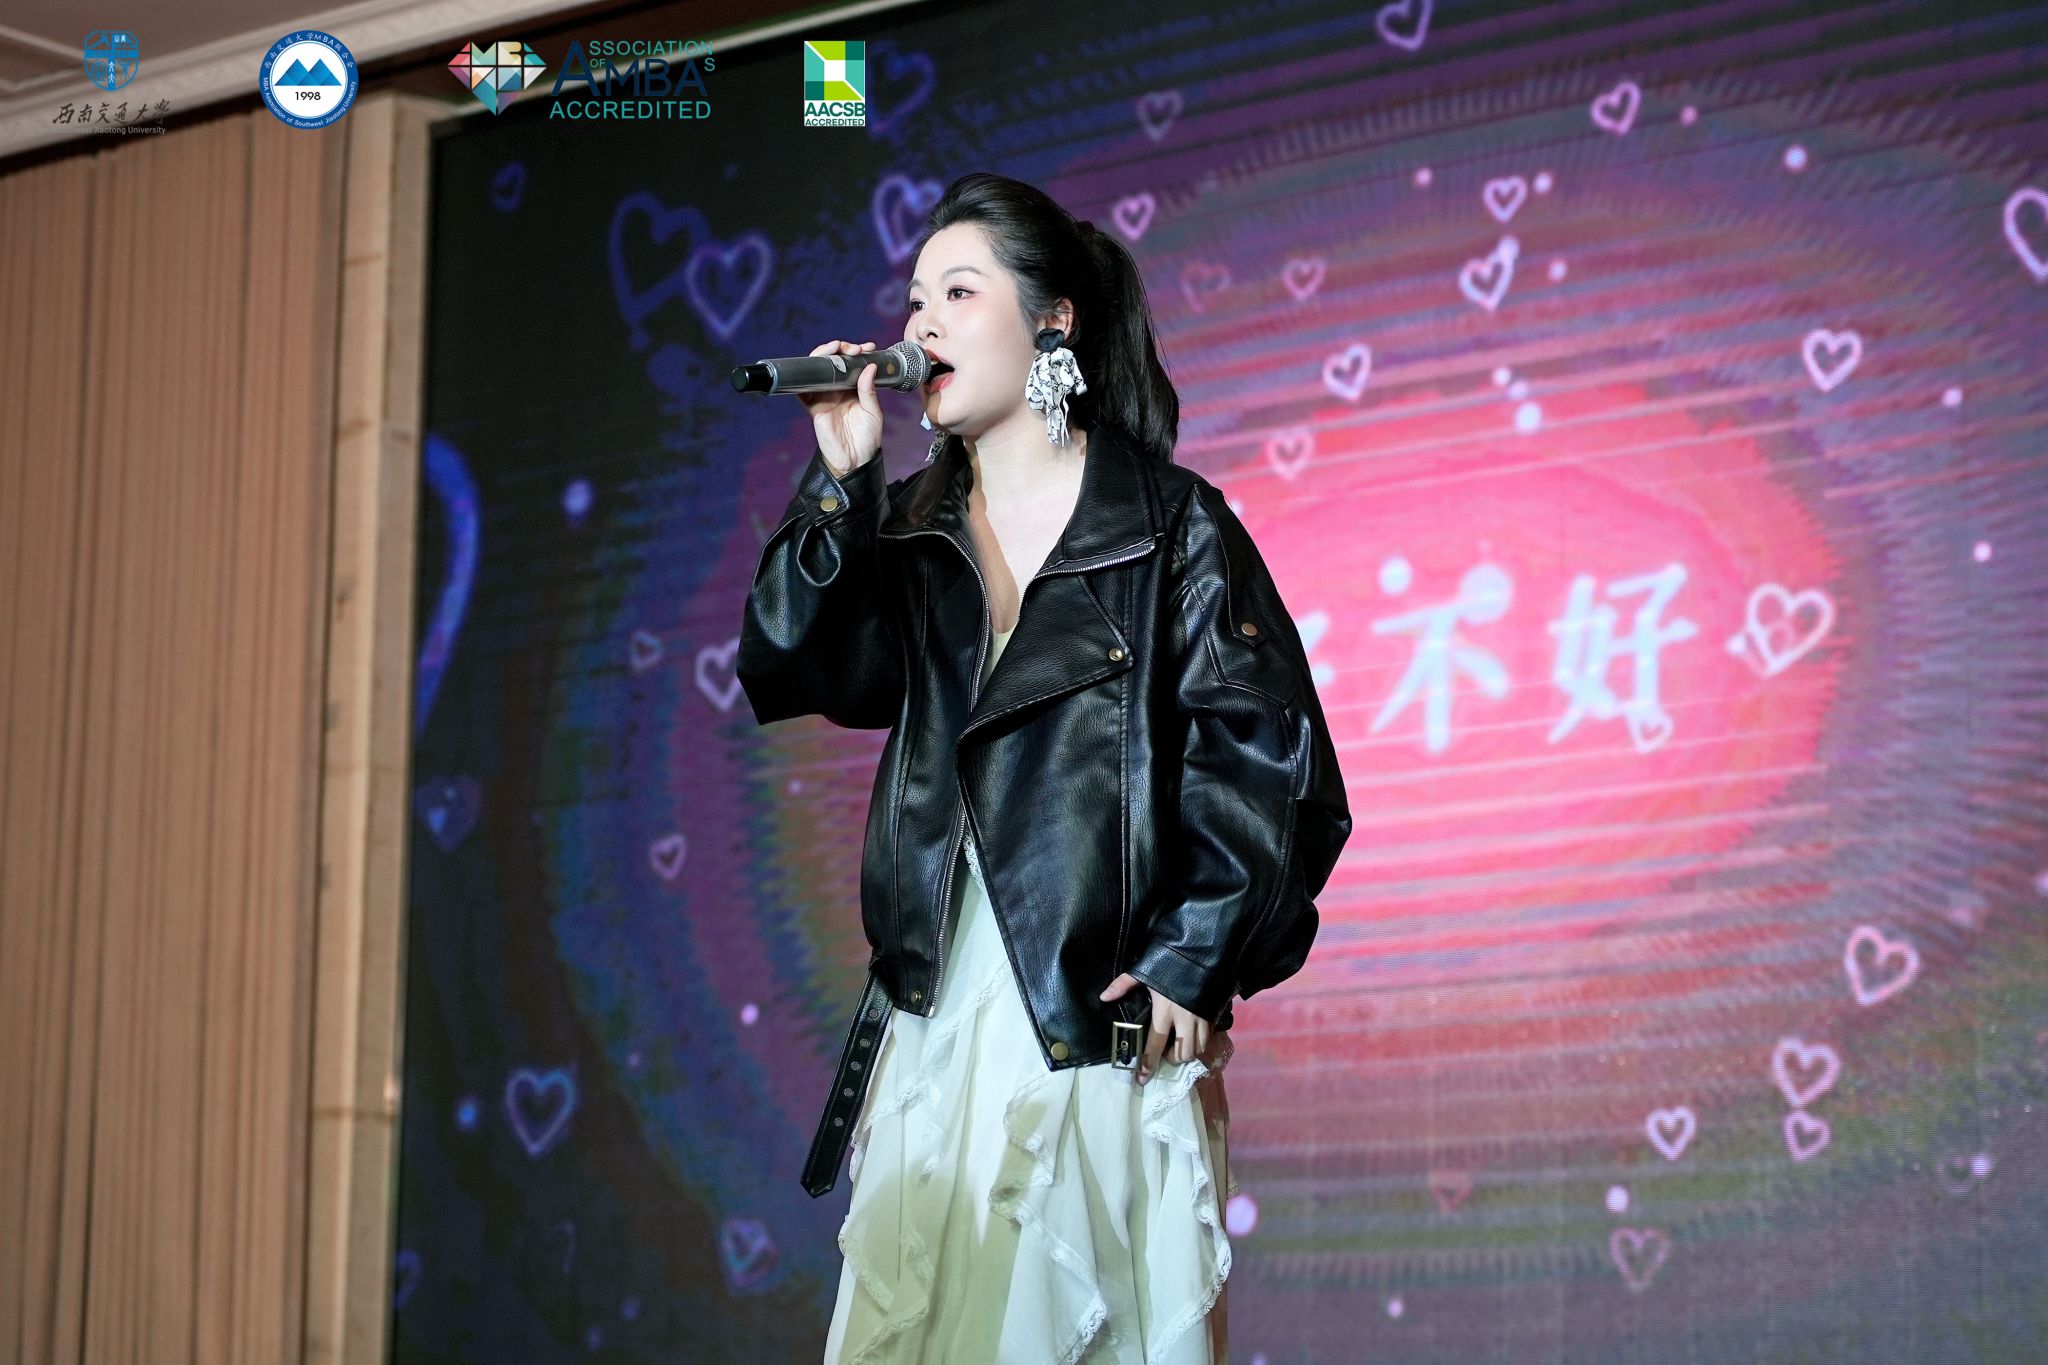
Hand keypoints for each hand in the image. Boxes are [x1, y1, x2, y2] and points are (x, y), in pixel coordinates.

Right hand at [803, 339, 883, 477]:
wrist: (855, 461)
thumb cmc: (867, 440)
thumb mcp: (873, 412)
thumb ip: (869, 390)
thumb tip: (869, 366)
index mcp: (855, 390)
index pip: (853, 365)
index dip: (858, 353)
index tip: (867, 347)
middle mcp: (839, 391)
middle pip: (834, 362)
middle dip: (842, 349)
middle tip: (853, 349)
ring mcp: (825, 397)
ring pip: (819, 370)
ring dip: (824, 356)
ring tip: (836, 350)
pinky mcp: (814, 407)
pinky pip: (804, 390)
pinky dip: (804, 377)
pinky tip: (813, 366)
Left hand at [1099, 972, 1209, 1084]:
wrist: (1202, 952)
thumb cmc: (1170, 962)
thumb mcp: (1144, 971)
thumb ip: (1123, 984)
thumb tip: (1104, 996)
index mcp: (1165, 1011)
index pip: (1155, 1044)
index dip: (1148, 1063)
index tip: (1142, 1078)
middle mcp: (1186, 1019)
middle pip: (1182, 1053)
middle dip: (1173, 1059)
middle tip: (1164, 1053)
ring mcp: (1202, 1018)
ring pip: (1198, 1049)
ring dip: (1187, 1052)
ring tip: (1178, 1045)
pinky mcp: (1214, 1015)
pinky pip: (1209, 1037)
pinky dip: (1200, 1041)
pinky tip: (1192, 1034)